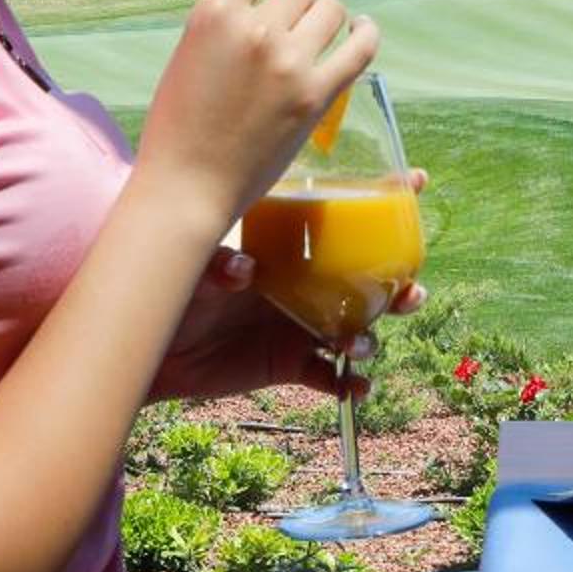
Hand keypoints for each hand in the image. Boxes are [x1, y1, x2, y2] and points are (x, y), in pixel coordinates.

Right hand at [135, 0, 380, 235]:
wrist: (188, 185)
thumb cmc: (180, 124)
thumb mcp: (190, 52)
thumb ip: (226, 17)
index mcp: (214, 14)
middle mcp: (254, 30)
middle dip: (296, 2)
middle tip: (289, 26)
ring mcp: (289, 63)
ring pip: (331, 10)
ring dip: (326, 20)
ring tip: (318, 36)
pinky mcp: (317, 95)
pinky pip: (360, 47)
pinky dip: (365, 34)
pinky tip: (361, 32)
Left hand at [149, 172, 431, 401]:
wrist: (154, 350)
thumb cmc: (172, 292)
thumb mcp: (192, 269)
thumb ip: (217, 263)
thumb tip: (246, 268)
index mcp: (292, 250)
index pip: (343, 219)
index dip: (387, 198)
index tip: (419, 182)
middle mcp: (306, 286)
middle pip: (370, 283)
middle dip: (402, 287)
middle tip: (409, 293)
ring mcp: (302, 327)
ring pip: (358, 330)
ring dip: (372, 337)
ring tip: (359, 345)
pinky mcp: (291, 365)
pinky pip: (330, 378)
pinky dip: (349, 385)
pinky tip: (355, 388)